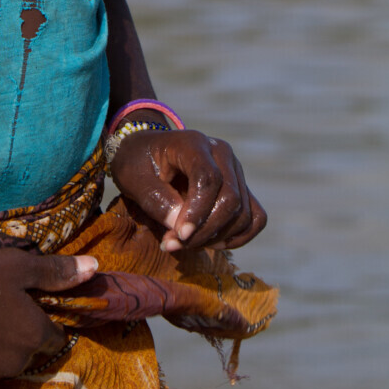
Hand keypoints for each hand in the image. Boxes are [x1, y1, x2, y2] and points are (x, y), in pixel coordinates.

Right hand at [0, 246, 97, 386]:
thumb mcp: (19, 266)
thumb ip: (58, 272)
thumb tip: (96, 269)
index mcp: (34, 335)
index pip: (56, 336)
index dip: (45, 319)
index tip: (29, 304)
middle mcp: (17, 362)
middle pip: (30, 351)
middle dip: (22, 334)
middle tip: (1, 307)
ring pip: (4, 362)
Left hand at [110, 129, 266, 252]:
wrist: (148, 152)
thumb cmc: (137, 163)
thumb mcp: (133, 178)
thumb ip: (156, 200)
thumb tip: (180, 227)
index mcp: (193, 143)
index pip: (208, 179)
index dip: (197, 212)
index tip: (179, 235)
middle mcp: (222, 153)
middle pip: (230, 199)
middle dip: (203, 231)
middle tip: (171, 244)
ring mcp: (235, 170)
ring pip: (243, 213)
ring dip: (216, 237)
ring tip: (183, 243)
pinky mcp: (242, 188)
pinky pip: (255, 218)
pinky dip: (238, 236)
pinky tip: (211, 243)